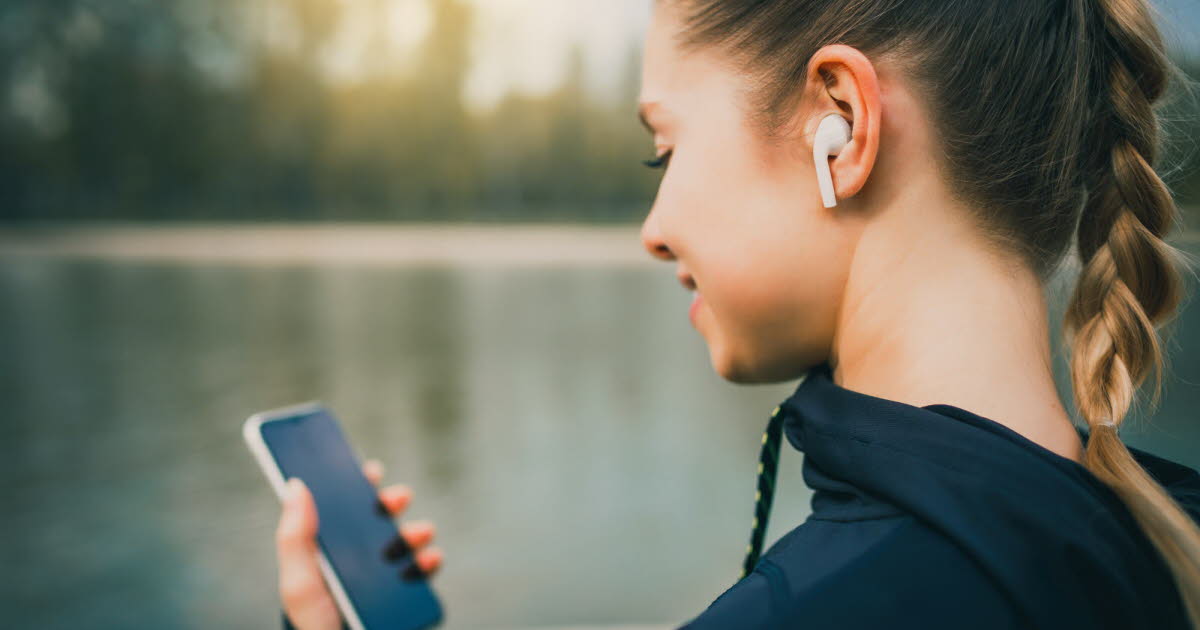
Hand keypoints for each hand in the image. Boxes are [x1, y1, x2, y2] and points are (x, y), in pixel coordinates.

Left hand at [275, 458, 442, 629]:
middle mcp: (350, 565)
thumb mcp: (300, 583)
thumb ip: (295, 536)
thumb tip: (296, 484)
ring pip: (401, 544)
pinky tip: (429, 560)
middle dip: (389, 504)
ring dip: (415, 532)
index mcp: (322, 555)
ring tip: (420, 534)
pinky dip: (429, 562)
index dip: (352, 486)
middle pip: (372, 522)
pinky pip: (421, 574)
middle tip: (397, 497)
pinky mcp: (399, 600)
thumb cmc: (314, 627)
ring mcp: (377, 582)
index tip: (369, 469)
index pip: (336, 511)